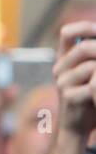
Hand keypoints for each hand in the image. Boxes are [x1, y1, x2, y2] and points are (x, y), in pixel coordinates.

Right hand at [53, 23, 95, 137]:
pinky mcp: (68, 96)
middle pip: (83, 48)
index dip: (84, 28)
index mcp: (64, 58)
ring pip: (91, 66)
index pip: (67, 34)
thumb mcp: (91, 73)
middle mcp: (60, 68)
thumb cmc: (90, 96)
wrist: (78, 125)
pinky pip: (92, 85)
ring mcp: (62, 82)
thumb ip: (92, 58)